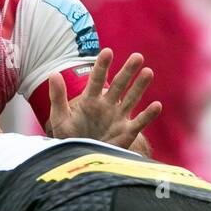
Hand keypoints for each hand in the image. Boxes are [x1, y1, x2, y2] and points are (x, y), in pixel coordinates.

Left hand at [46, 48, 160, 147]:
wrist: (80, 159)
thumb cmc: (69, 138)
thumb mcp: (59, 118)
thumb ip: (58, 97)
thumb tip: (53, 74)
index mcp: (90, 99)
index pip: (97, 79)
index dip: (102, 66)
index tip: (107, 52)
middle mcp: (107, 105)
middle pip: (120, 85)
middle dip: (128, 71)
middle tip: (137, 56)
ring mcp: (118, 117)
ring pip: (132, 99)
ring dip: (140, 86)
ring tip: (148, 72)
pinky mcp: (127, 132)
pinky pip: (140, 122)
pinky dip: (148, 115)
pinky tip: (157, 105)